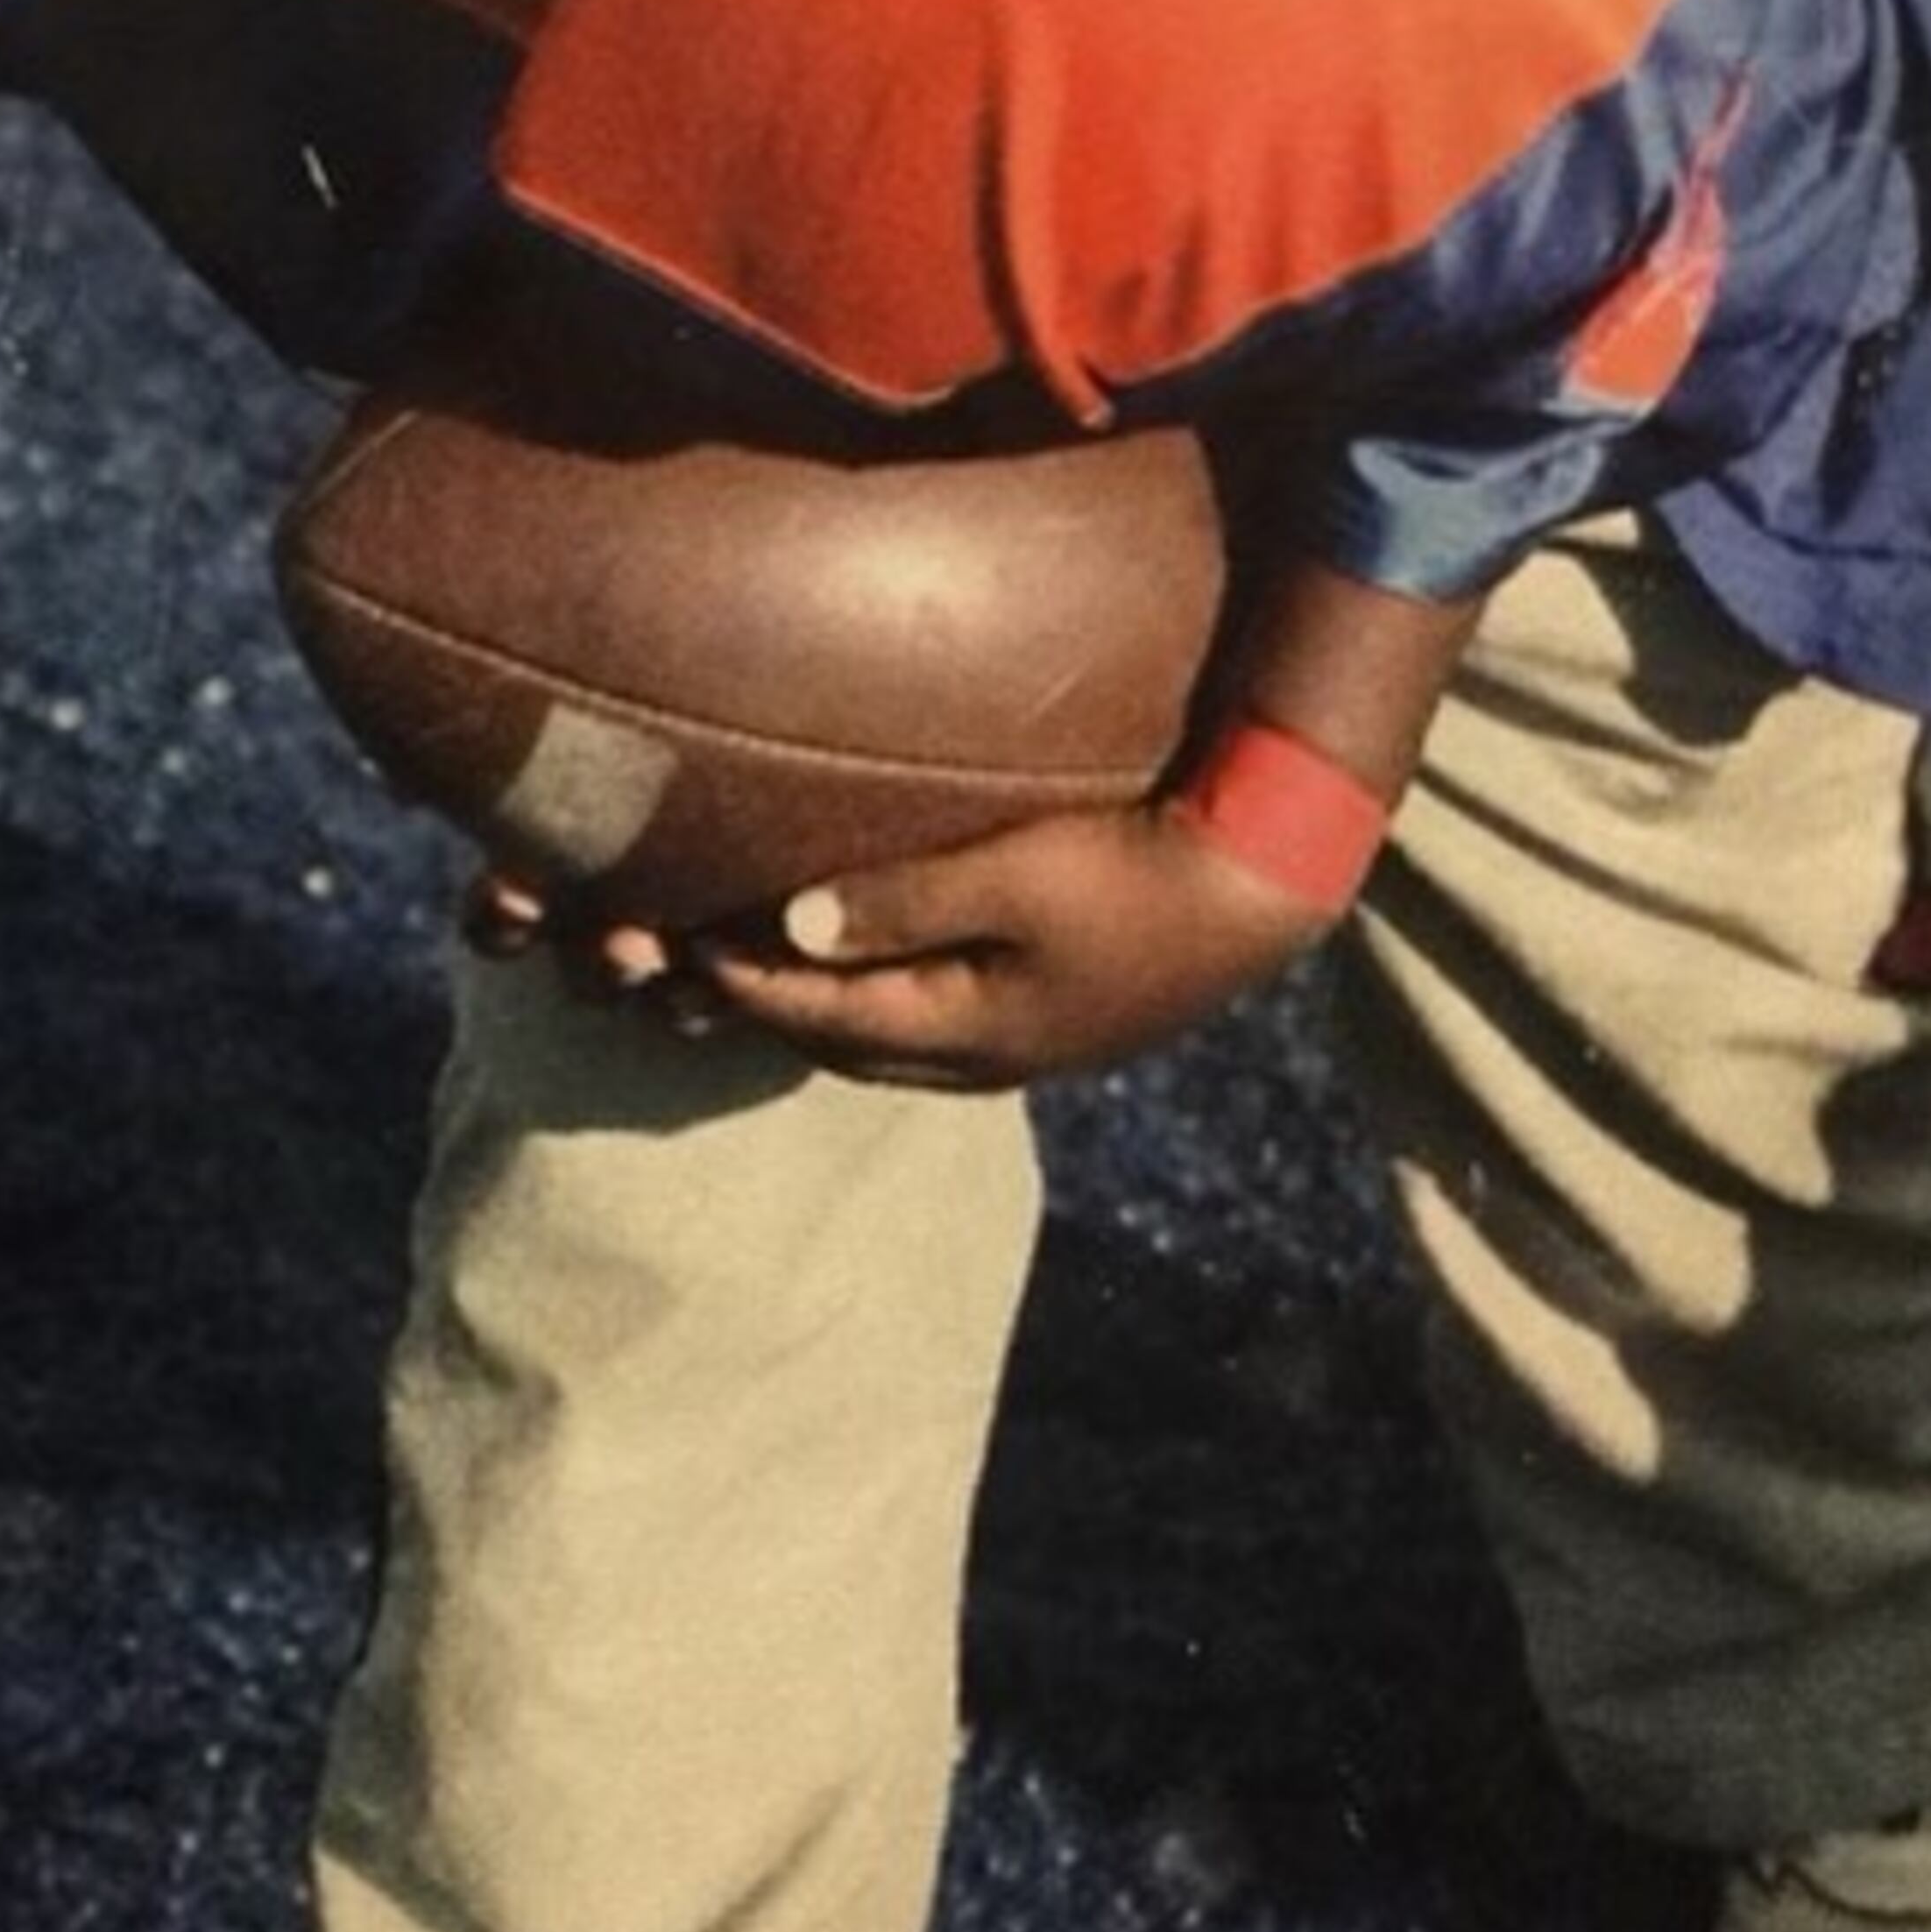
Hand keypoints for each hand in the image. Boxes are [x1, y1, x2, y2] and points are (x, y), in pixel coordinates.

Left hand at [465, 798, 1322, 1091]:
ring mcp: (1012, 1049)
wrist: (1262, 889)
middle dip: (753, 1008)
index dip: (732, 976)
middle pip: (830, 1042)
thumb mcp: (1018, 878)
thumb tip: (788, 925)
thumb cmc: (1137, 873)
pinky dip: (864, 999)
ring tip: (744, 964)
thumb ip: (902, 901)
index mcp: (959, 1032)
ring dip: (806, 1008)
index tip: (668, 933)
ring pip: (873, 1043)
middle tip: (679, 958)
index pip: (810, 1011)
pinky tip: (851, 960)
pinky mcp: (1040, 1023)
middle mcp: (974, 1058)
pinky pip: (919, 1024)